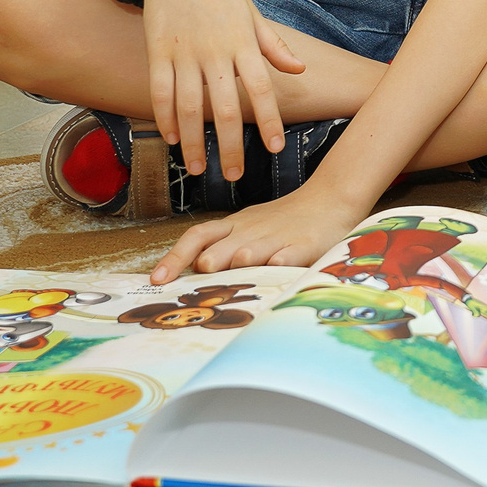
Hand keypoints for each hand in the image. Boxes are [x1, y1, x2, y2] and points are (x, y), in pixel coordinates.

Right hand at [135, 0, 305, 181]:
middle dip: (230, 145)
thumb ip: (274, 45)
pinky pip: (160, 91)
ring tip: (196, 168)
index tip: (274, 149)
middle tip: (234, 175)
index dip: (268, 121)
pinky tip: (170, 138)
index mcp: (244, 43)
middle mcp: (215, 52)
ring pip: (188, 107)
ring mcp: (184, 52)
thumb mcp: (252, 13)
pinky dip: (164, 117)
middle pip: (224, 107)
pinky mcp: (158, 50)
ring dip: (192, 141)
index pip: (261, 89)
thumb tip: (300, 70)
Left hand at [153, 180, 363, 283]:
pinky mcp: (303, 245)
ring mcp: (276, 238)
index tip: (157, 280)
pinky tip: (273, 271)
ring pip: (247, 253)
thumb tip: (188, 272)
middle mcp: (249, 232)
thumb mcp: (248, 226)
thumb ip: (222, 247)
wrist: (330, 197)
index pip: (196, 237)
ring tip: (232, 280)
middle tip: (199, 288)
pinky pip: (286, 256)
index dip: (174, 257)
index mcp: (233, 226)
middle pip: (216, 251)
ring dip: (237, 266)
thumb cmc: (284, 219)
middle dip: (206, 269)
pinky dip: (278, 265)